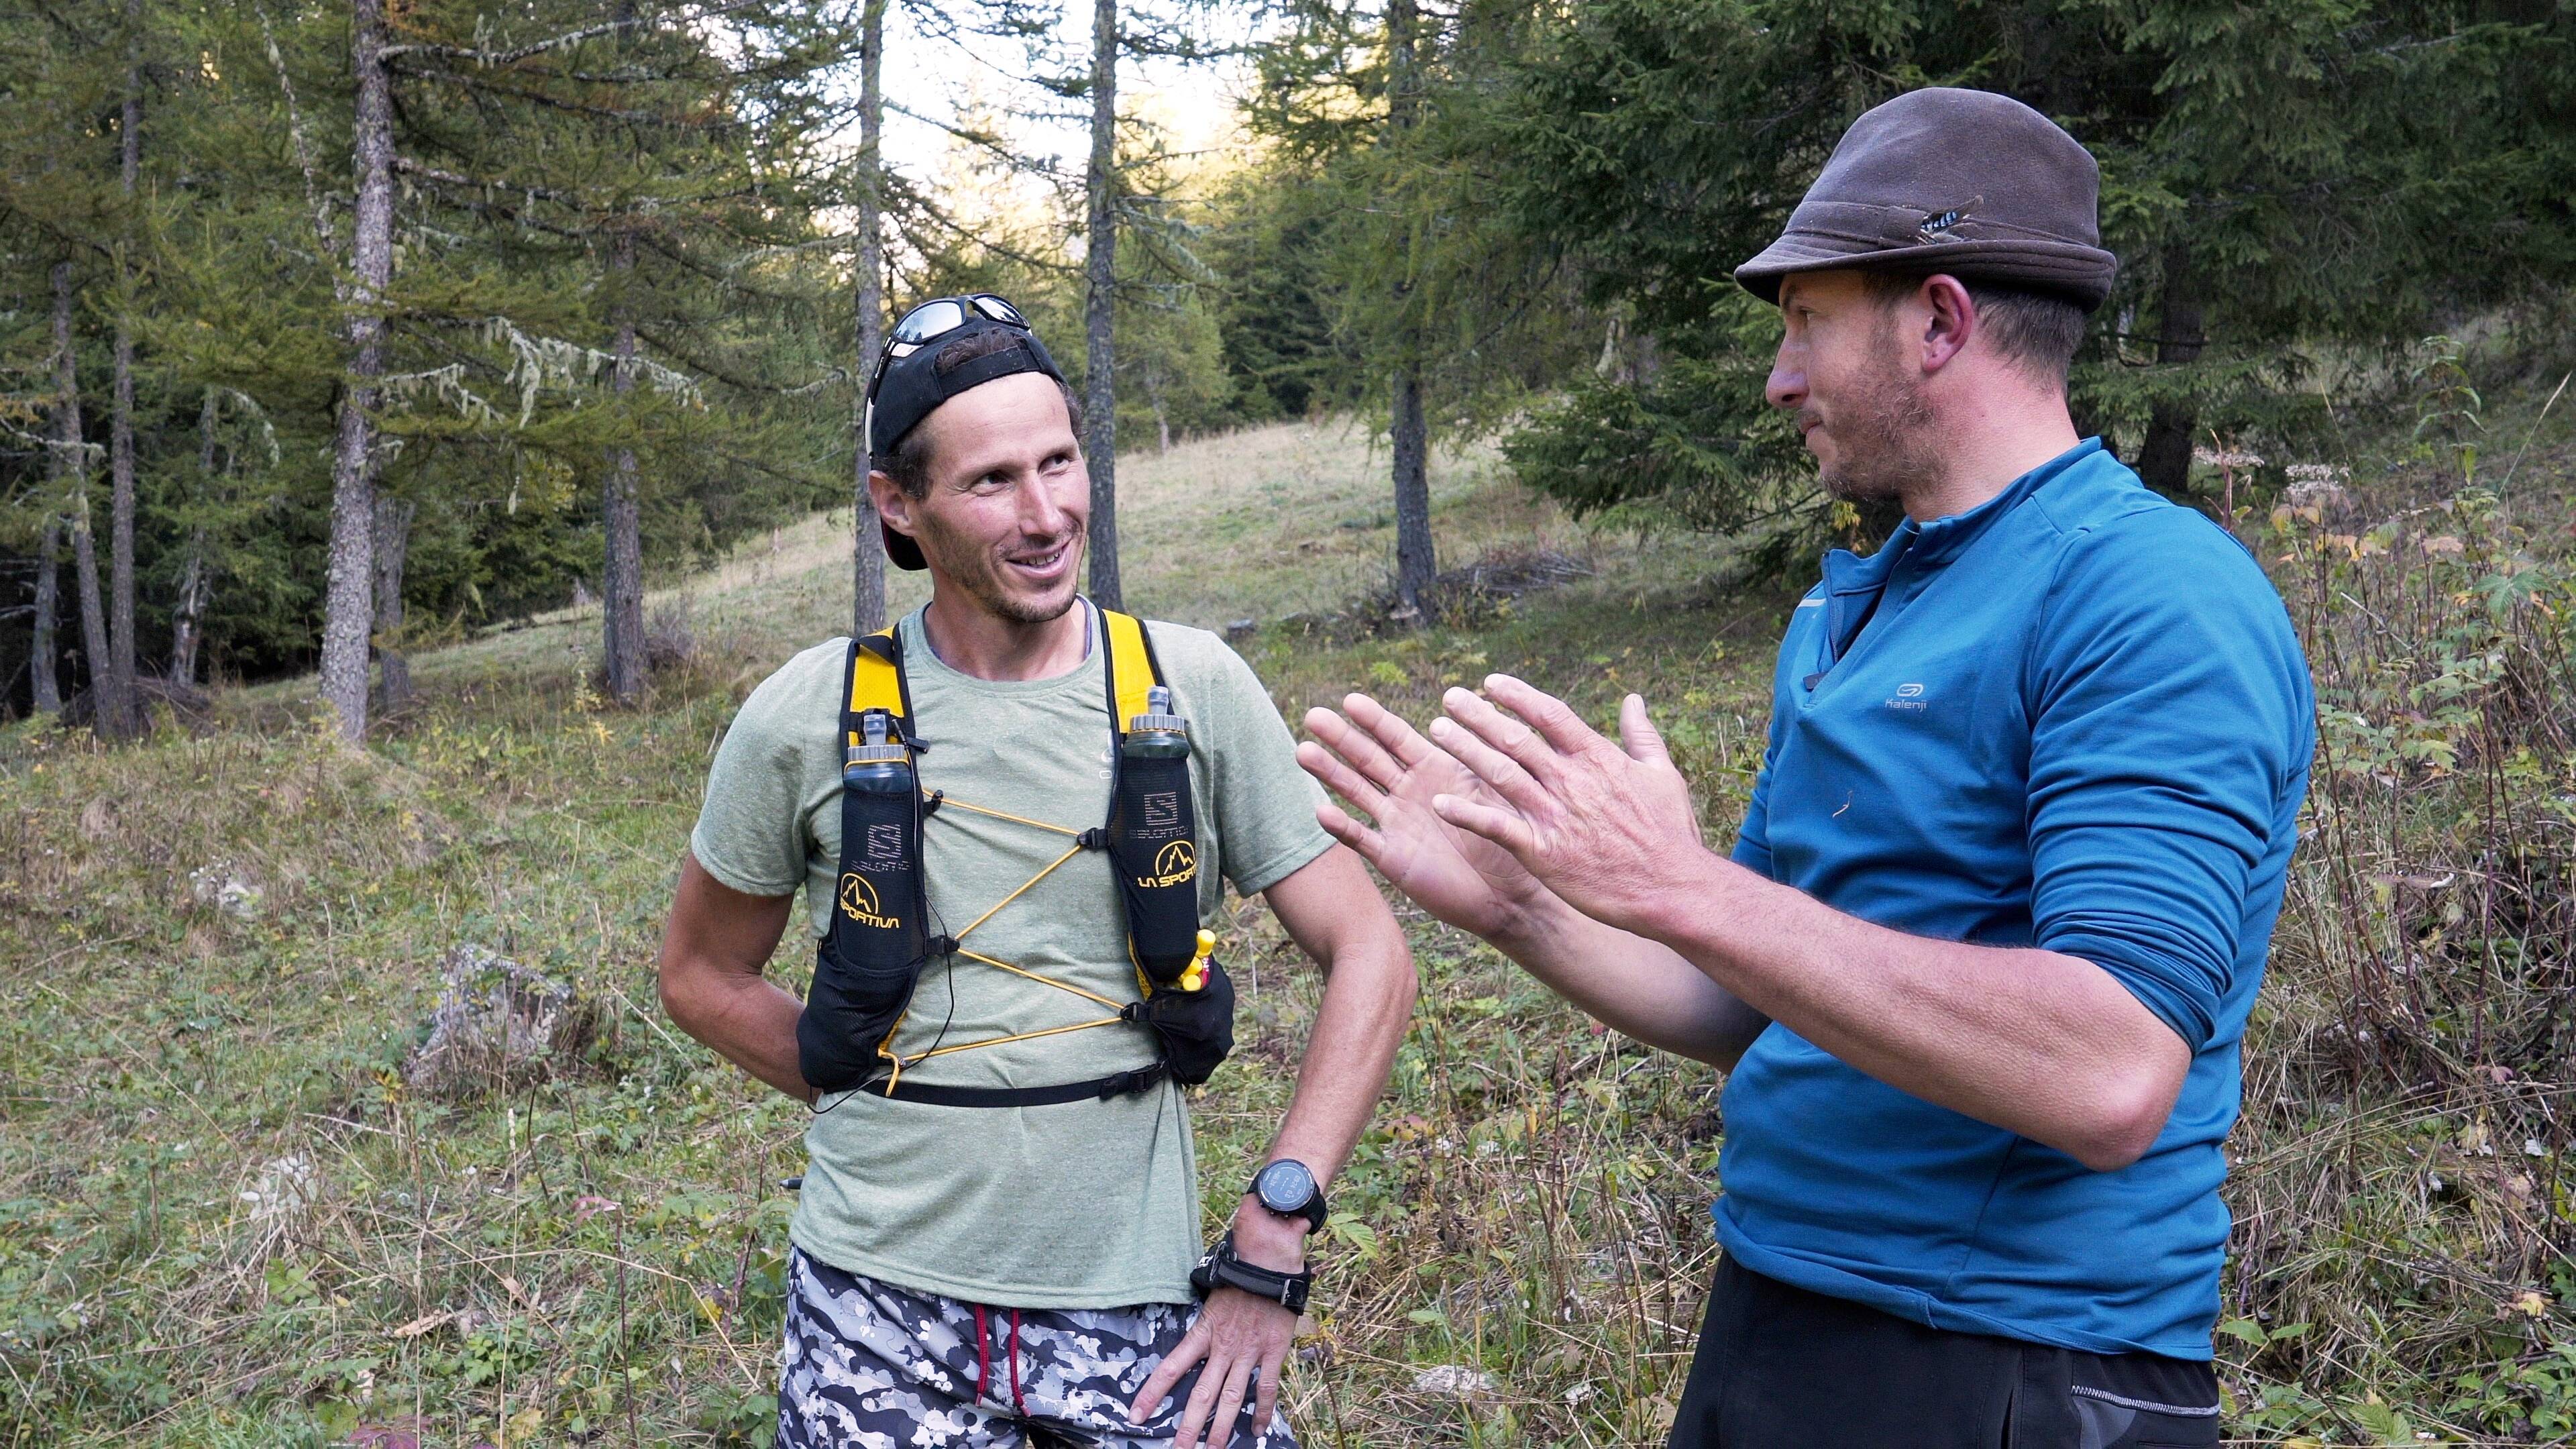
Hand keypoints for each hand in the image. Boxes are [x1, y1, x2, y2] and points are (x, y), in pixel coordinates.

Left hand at [1127, 1201, 1305, 1448]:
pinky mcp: (1272, 1351)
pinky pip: (1266, 1387)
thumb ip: (1202, 1323)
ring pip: (1231, 1398)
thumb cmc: (1238, 1276)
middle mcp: (1222, 1346)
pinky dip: (1262, 1411)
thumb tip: (1189, 1339)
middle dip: (1188, 1426)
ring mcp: (1248, 1351)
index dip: (1152, 1394)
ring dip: (1221, 1428)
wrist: (1269, 1261)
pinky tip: (1256, 1430)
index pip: (1170, 1368)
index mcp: (1202, 1332)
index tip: (1136, 1415)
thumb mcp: (1210, 1298)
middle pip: (1201, 1394)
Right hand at [1297, 693, 1550, 940]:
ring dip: (1330, 772)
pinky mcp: (1393, 858)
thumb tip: (1475, 712)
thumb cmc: (1512, 839)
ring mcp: (1397, 824)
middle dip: (1342, 737)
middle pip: (1368, 758)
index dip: (1374, 720)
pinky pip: (1362, 839)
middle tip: (1313, 715)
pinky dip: (1342, 827)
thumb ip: (1482, 756)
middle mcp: (1409, 793)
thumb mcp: (1499, 791)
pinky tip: (1321, 811)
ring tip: (1302, 751)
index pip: (1398, 738)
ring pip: (1356, 792)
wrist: (1511, 896)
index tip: (1350, 700)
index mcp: (1435, 770)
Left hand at [1425, 676, 1707, 935]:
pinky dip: (1467, 813)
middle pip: (1515, 738)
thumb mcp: (1663, 773)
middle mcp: (1570, 780)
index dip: (1516, 695)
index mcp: (1597, 757)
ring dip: (1466, 749)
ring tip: (1437, 731)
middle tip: (1449, 697)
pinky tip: (1439, 802)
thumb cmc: (1670, 832)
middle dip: (1478, 715)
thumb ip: (1641, 734)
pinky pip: (1496, 826)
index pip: (1549, 714)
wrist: (1672, 887)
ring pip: (1499, 773)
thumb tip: (1633, 699)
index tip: (1489, 682)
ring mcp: (1554, 815)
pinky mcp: (1542, 851)